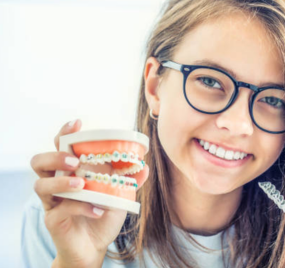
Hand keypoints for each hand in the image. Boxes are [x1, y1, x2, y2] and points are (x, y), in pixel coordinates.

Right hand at [30, 120, 148, 267]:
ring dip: (61, 181)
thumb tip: (144, 166)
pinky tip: (97, 210)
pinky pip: (61, 209)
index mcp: (71, 170)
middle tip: (75, 161)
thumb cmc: (103, 214)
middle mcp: (57, 182)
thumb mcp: (119, 195)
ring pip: (40, 185)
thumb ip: (130, 180)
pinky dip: (81, 207)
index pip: (60, 146)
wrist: (95, 245)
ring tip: (82, 184)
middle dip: (55, 157)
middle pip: (39, 161)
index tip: (78, 124)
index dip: (65, 132)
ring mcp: (52, 201)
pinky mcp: (53, 219)